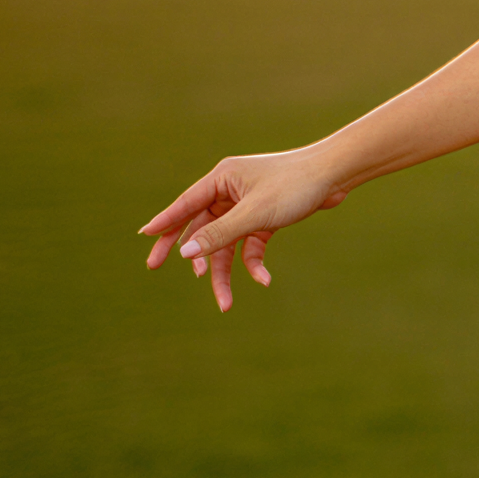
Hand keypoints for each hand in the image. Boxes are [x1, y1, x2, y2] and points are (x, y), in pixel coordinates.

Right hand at [140, 149, 347, 311]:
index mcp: (221, 179)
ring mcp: (248, 205)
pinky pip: (251, 245)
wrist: (336, 175)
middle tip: (156, 268)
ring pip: (226, 243)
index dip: (164, 223)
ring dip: (225, 271)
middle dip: (190, 253)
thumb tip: (184, 253)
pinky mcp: (266, 218)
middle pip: (201, 227)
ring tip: (225, 302)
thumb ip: (219, 233)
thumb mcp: (255, 213)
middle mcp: (230, 191)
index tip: (143, 237)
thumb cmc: (295, 185)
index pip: (185, 205)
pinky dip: (254, 263)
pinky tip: (264, 280)